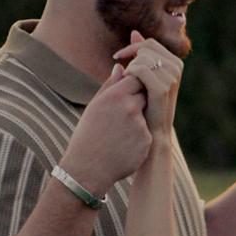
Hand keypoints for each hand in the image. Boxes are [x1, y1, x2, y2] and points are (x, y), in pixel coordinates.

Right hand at [64, 73, 155, 192]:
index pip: (136, 77)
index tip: (123, 96)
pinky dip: (138, 137)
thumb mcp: (94, 106)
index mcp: (115, 95)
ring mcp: (140, 124)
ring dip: (138, 120)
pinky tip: (123, 146)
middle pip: (145, 94)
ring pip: (146, 114)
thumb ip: (110, 84)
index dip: (132, 86)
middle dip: (137, 101)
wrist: (87, 169)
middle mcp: (129, 107)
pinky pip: (147, 132)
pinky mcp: (147, 141)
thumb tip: (120, 67)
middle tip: (120, 117)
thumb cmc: (87, 135)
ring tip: (118, 133)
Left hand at [111, 36, 185, 135]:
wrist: (152, 134)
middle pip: (145, 48)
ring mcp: (171, 78)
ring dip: (129, 68)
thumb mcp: (144, 76)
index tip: (117, 57)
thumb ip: (141, 54)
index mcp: (175, 63)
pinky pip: (139, 69)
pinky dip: (129, 74)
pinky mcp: (162, 88)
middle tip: (120, 72)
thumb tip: (134, 32)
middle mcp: (176, 68)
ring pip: (141, 58)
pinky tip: (127, 85)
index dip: (131, 47)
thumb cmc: (145, 104)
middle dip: (129, 57)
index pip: (149, 43)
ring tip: (127, 83)